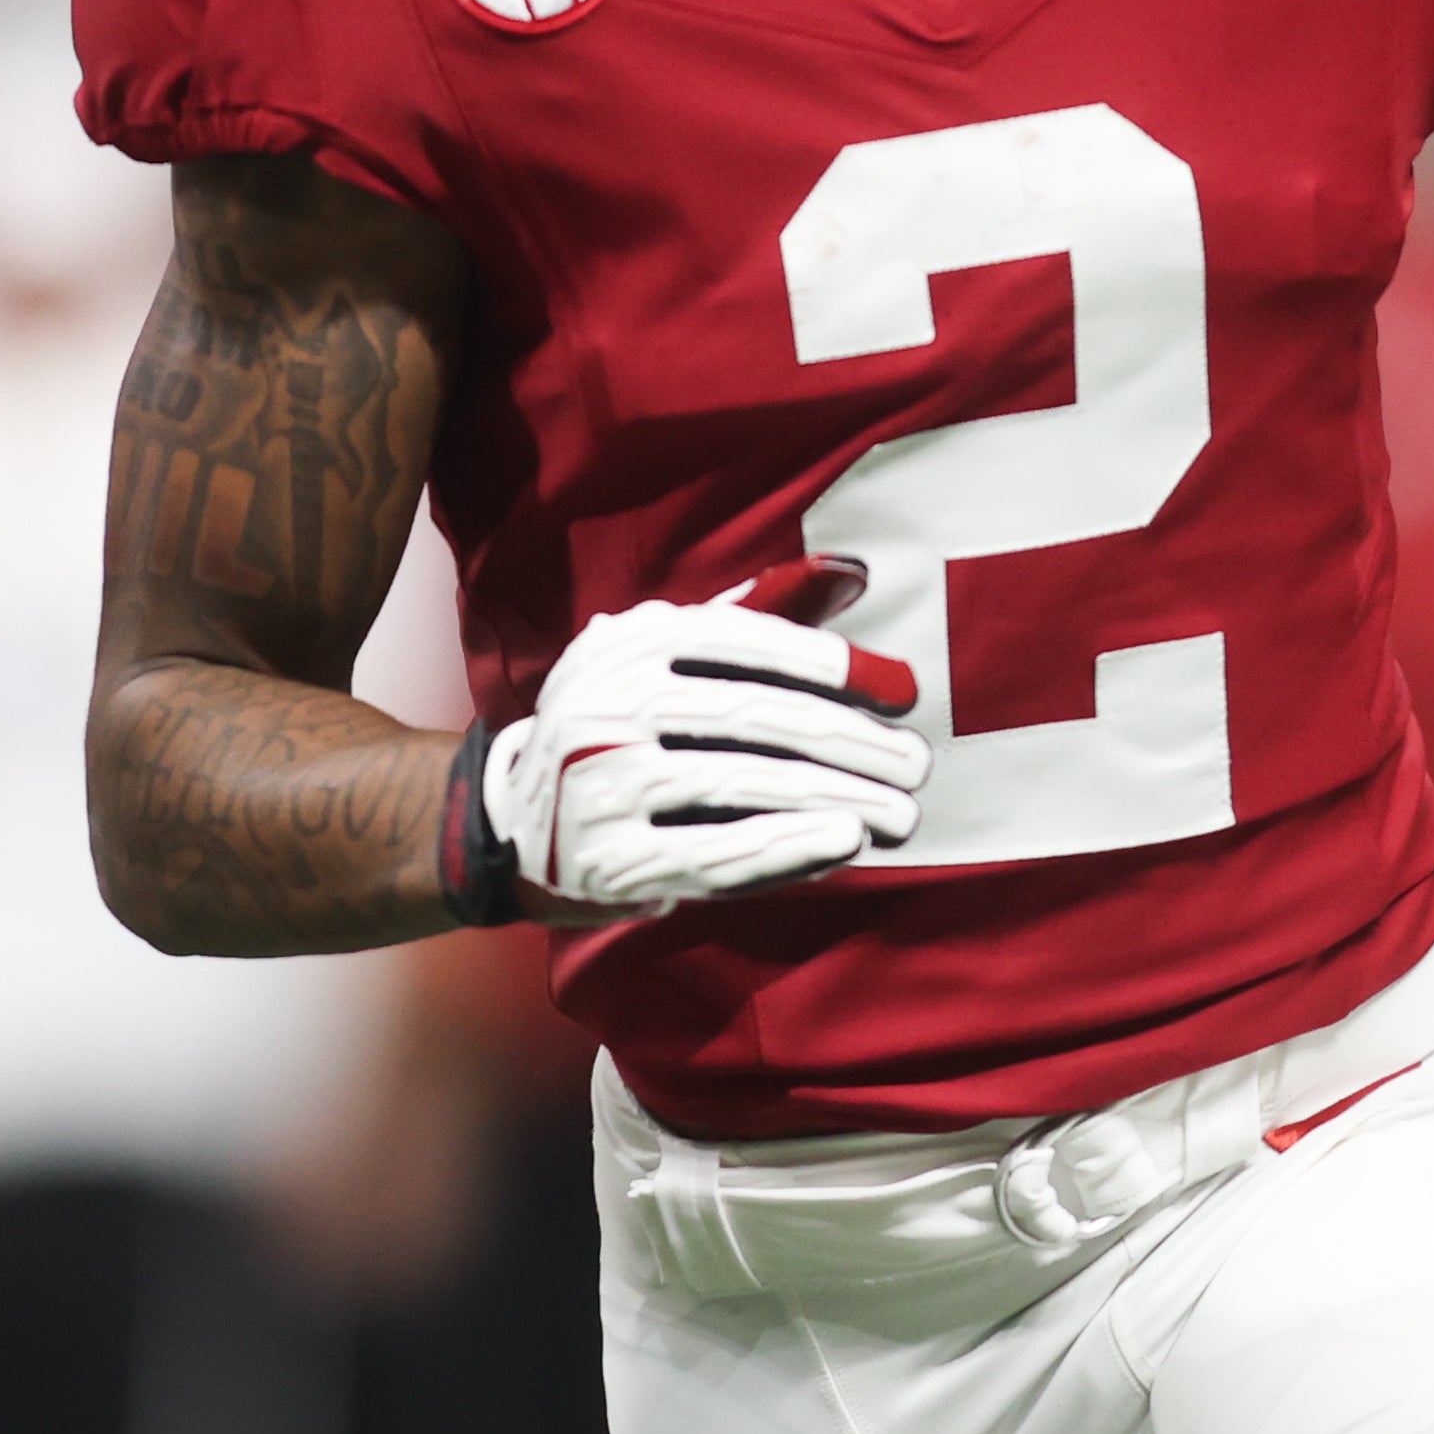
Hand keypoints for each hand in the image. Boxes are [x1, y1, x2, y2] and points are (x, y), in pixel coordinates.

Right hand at [481, 565, 928, 912]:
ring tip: (900, 813)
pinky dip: (785, 849)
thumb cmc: (625, 727)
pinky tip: (844, 843)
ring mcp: (602, 782)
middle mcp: (610, 702)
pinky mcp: (607, 860)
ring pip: (742, 784)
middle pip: (754, 717)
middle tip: (918, 764)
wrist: (515, 820)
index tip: (905, 693)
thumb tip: (853, 573)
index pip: (750, 645)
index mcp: (634, 640)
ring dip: (837, 799)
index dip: (836, 666)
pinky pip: (712, 853)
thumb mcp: (670, 658)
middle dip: (850, 742)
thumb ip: (757, 615)